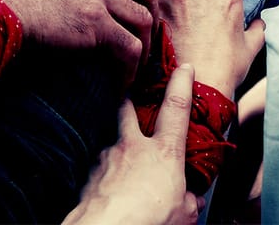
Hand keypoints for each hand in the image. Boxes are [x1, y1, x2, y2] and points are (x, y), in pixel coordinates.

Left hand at [63, 63, 202, 224]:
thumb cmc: (149, 221)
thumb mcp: (183, 214)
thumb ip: (189, 201)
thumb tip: (193, 200)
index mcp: (164, 152)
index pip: (176, 107)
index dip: (181, 84)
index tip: (184, 68)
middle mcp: (132, 148)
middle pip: (128, 110)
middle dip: (129, 99)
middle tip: (129, 94)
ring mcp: (106, 160)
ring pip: (109, 143)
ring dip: (115, 148)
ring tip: (120, 163)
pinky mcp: (85, 179)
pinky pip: (95, 170)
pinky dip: (102, 175)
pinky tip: (107, 188)